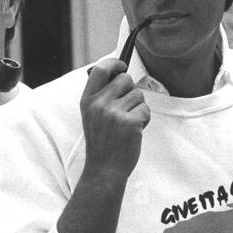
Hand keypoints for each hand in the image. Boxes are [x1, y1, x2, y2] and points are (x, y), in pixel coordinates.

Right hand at [80, 58, 149, 182]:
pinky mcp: (130, 122)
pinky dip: (144, 119)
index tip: (122, 65)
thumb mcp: (92, 115)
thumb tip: (121, 73)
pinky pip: (145, 109)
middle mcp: (99, 104)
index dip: (114, 63)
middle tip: (126, 108)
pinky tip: (134, 131)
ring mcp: (114, 113)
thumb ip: (102, 95)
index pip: (100, 69)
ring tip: (127, 124)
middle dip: (131, 90)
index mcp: (87, 100)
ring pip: (138, 95)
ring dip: (138, 107)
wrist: (104, 169)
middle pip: (125, 79)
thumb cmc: (102, 141)